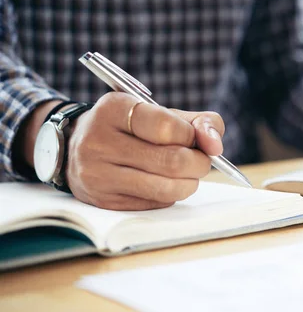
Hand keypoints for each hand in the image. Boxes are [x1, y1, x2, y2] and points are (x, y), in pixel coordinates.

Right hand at [66, 92, 224, 209]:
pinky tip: (163, 183)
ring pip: (166, 188)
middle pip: (171, 161)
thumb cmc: (131, 128)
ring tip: (187, 174)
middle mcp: (99, 141)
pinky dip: (170, 194)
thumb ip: (197, 122)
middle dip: (199, 163)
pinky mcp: (104, 200)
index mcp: (114, 109)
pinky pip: (154, 203)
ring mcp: (98, 174)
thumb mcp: (159, 112)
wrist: (77, 148)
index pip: (166, 127)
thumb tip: (216, 145)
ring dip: (189, 183)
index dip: (191, 136)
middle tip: (200, 161)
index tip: (194, 139)